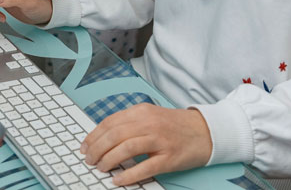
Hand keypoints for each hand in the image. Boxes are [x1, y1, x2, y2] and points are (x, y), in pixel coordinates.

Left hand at [80, 105, 212, 185]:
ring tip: (101, 168)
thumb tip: (104, 137)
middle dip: (97, 149)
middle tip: (89, 160)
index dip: (93, 135)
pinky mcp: (169, 157)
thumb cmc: (176, 126)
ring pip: (126, 148)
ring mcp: (160, 140)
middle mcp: (149, 123)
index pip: (110, 122)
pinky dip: (128, 175)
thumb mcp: (151, 115)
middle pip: (114, 135)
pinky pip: (144, 167)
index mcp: (142, 111)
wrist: (206, 131)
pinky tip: (118, 179)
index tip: (84, 146)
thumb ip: (130, 122)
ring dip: (108, 160)